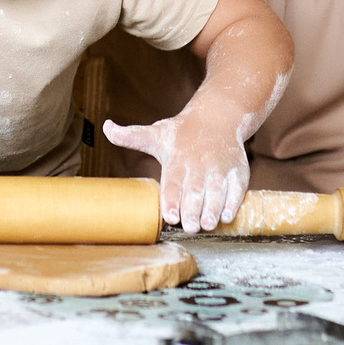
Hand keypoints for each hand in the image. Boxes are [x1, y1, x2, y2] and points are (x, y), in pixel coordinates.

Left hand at [101, 107, 250, 232]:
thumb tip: (106, 126)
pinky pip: (236, 189)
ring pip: (216, 192)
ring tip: (207, 224)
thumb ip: (131, 137)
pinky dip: (232, 203)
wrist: (217, 117)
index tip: (169, 216)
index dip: (171, 200)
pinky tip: (225, 216)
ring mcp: (220, 168)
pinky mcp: (238, 171)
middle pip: (195, 191)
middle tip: (190, 227)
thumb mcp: (155, 133)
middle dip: (192, 209)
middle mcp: (198, 165)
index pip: (172, 183)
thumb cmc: (181, 133)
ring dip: (212, 210)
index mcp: (176, 159)